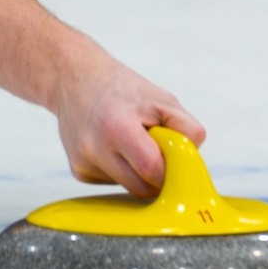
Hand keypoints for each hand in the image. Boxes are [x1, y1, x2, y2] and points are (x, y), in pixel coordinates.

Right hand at [50, 51, 205, 197]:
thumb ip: (186, 129)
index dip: (169, 170)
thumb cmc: (121, 88)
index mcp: (116, 127)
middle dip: (156, 176)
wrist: (75, 80)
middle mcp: (94, 148)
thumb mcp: (163, 99)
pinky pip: (113, 183)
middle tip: (157, 150)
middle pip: (140, 188)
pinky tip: (115, 147)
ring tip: (132, 142)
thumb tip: (192, 160)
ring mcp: (83, 163)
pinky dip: (122, 171)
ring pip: (128, 188)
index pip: (152, 169)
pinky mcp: (79, 172)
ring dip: (139, 174)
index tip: (174, 160)